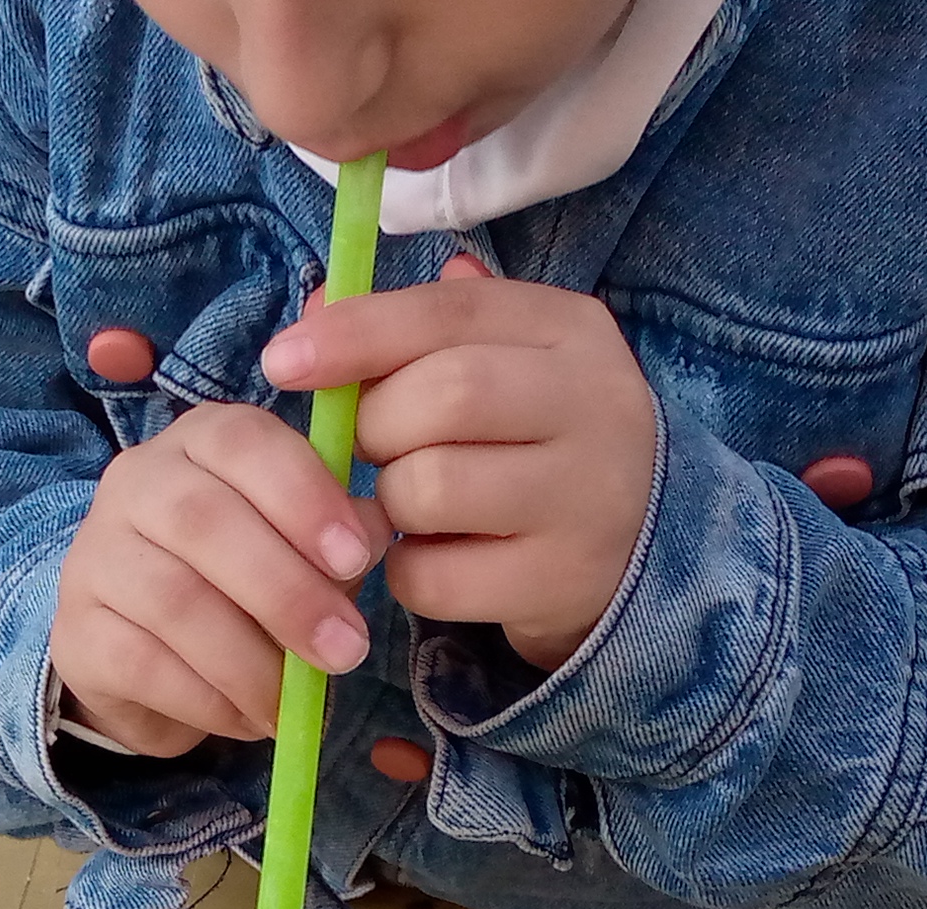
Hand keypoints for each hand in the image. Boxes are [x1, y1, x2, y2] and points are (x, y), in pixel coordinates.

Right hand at [52, 401, 387, 757]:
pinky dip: (209, 699)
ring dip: (251, 661)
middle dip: (286, 592)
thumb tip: (372, 535)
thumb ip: (340, 539)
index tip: (355, 558)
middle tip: (345, 650)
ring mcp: (95, 555)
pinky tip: (245, 717)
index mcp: (200, 443)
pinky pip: (144, 664)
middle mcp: (135, 482)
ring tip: (293, 701)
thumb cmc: (241, 588)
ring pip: (174, 600)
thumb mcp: (302, 553)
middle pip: (204, 521)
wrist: (151, 661)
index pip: (241, 440)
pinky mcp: (76, 631)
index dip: (302, 495)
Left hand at [261, 254, 656, 669]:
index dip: (357, 331)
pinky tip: (434, 557)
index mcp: (573, 331)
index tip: (283, 360)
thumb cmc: (537, 440)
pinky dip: (408, 572)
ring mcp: (590, 498)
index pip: (450, 311)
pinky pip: (436, 577)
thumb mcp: (500, 363)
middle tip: (370, 449)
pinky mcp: (565, 581)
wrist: (643, 547)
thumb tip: (313, 308)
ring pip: (432, 488)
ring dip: (391, 502)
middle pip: (444, 396)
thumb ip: (416, 331)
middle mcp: (596, 404)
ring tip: (411, 505)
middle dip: (376, 424)